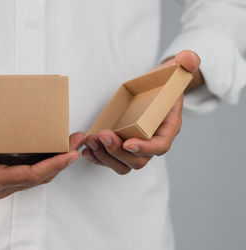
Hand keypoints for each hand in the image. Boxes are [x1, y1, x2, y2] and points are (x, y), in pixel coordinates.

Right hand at [0, 118, 83, 198]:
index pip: (29, 176)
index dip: (52, 166)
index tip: (71, 154)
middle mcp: (1, 185)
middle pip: (40, 176)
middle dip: (62, 161)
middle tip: (79, 141)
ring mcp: (6, 180)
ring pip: (40, 174)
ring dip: (60, 160)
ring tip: (75, 140)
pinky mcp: (9, 172)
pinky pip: (35, 169)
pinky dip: (50, 159)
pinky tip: (60, 146)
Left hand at [83, 50, 202, 173]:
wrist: (152, 89)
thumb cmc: (164, 82)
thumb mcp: (175, 70)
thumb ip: (186, 63)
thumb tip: (189, 58)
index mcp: (168, 128)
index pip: (160, 146)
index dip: (145, 148)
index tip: (128, 143)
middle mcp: (152, 143)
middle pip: (138, 160)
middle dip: (118, 151)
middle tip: (103, 135)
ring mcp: (136, 148)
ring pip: (122, 164)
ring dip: (104, 156)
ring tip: (91, 140)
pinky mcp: (121, 147)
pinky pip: (110, 161)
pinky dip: (97, 158)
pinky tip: (86, 150)